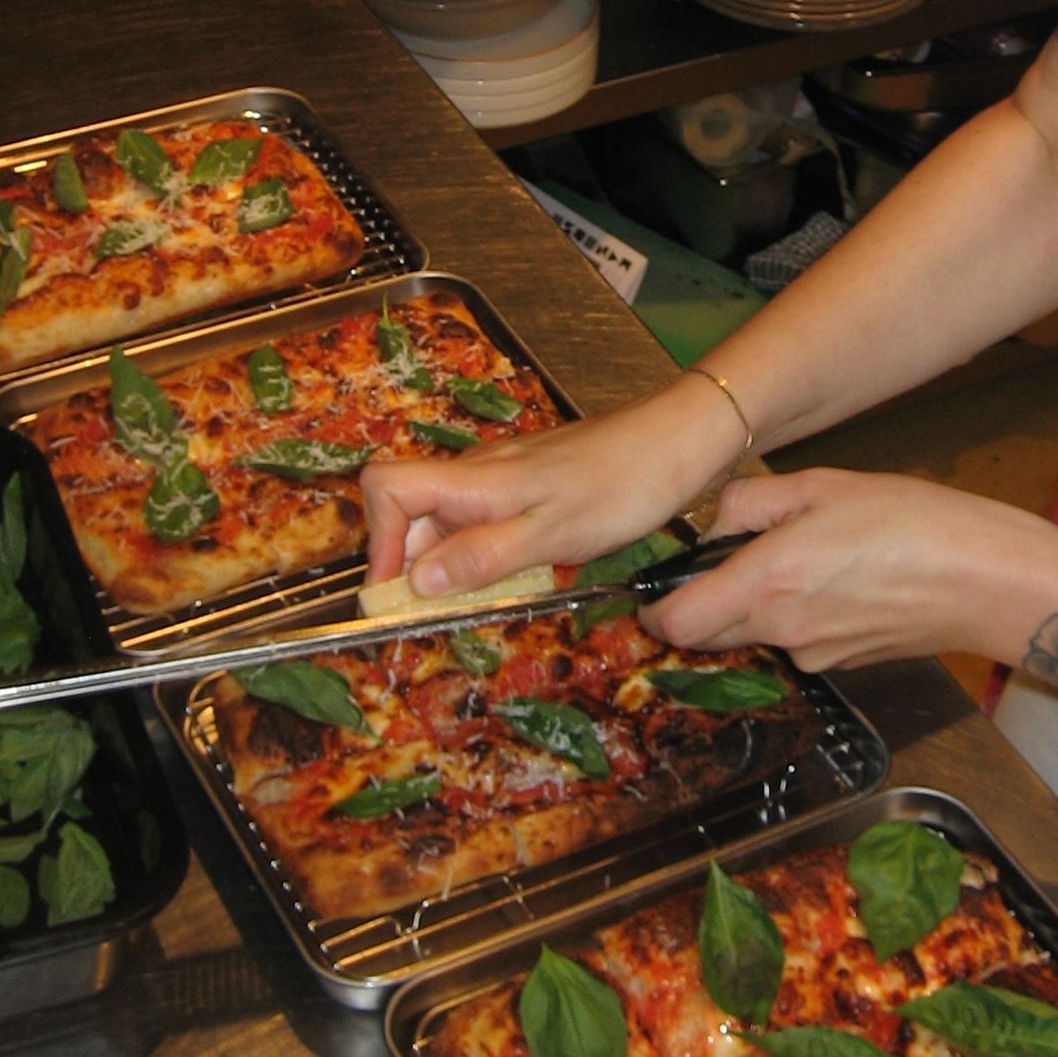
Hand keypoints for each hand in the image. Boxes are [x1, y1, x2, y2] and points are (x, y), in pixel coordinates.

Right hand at [362, 370, 747, 594]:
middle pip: (412, 514)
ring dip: (453, 566)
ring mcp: (504, 477)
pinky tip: (524, 575)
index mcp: (476, 480)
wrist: (679, 441)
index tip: (398, 594)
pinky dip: (487, 553)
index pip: (386, 488)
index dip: (378, 541)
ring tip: (489, 602)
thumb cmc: (622, 485)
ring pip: (450, 522)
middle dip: (415, 567)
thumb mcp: (552, 533)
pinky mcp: (530, 484)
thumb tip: (415, 581)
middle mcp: (479, 473)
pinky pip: (486, 520)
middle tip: (448, 615)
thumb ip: (482, 556)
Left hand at [643, 468, 1057, 675]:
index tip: (658, 583)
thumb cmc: (909, 522)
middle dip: (706, 602)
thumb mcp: (821, 485)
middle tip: (734, 554)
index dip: (654, 608)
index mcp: (765, 584)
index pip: (673, 624)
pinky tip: (842, 577)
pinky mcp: (844, 663)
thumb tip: (713, 522)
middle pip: (709, 636)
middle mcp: (782, 632)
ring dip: (757, 604)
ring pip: (756, 636)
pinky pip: (798, 639)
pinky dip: (800, 613)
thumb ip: (751, 502)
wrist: (987, 578)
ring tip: (805, 554)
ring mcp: (814, 655)